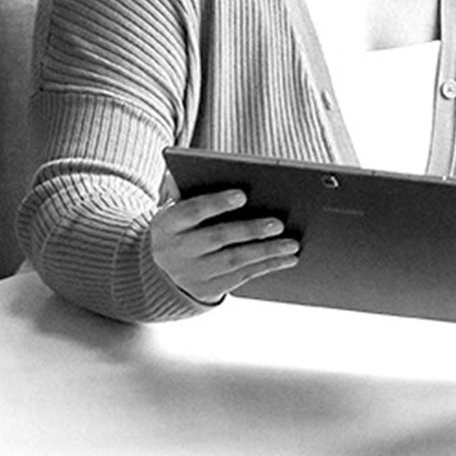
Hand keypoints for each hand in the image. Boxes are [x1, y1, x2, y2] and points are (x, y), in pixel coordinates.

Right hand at [148, 189, 299, 303]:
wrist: (162, 268)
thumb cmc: (183, 225)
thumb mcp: (177, 207)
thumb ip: (189, 188)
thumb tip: (201, 167)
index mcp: (167, 225)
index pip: (191, 211)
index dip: (216, 203)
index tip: (243, 195)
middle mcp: (175, 251)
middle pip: (216, 238)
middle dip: (249, 230)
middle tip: (279, 223)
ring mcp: (191, 273)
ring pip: (233, 261)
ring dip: (266, 251)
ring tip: (293, 243)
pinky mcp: (208, 289)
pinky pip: (241, 277)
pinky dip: (267, 266)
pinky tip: (288, 258)